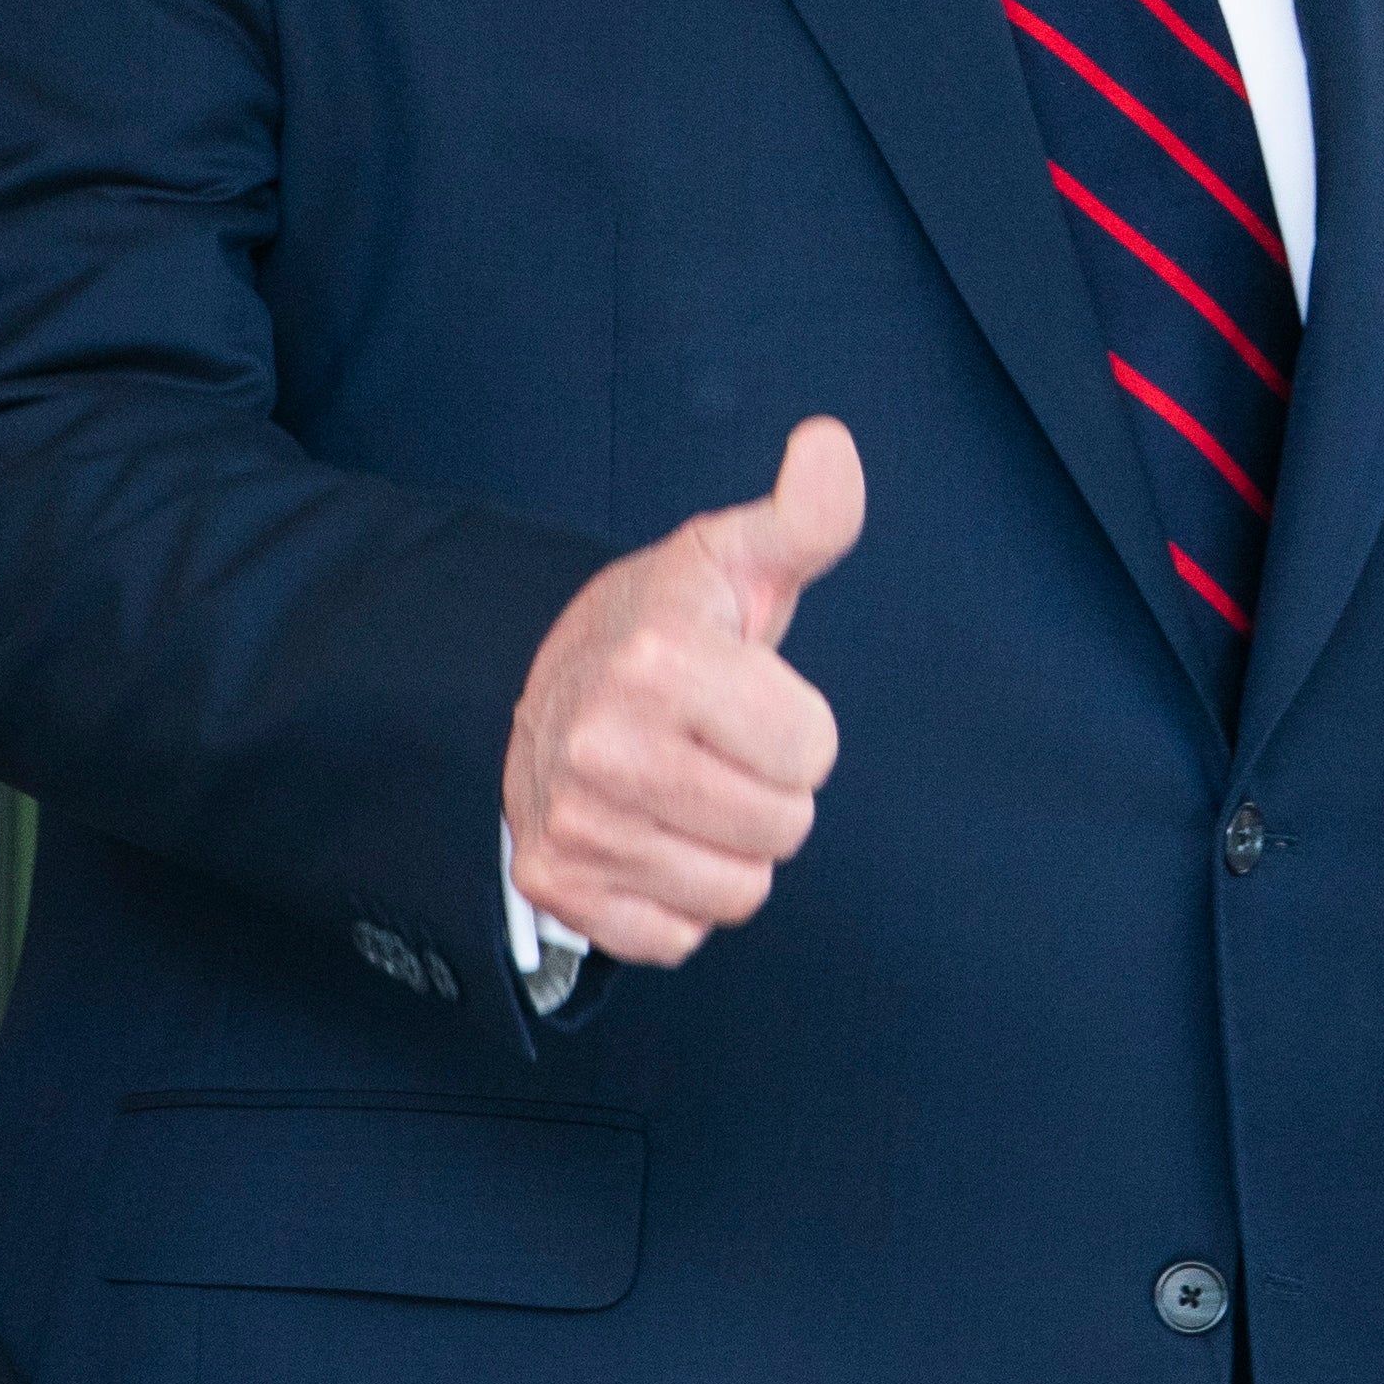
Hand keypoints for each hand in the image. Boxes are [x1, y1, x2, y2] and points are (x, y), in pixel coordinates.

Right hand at [501, 419, 856, 965]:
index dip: (801, 730)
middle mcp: (601, 745)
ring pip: (734, 893)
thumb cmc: (672, 623)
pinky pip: (674, 937)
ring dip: (730, 850)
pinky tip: (653, 836)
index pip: (813, 755)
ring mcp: (569, 820)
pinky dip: (677, 900)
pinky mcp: (553, 883)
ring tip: (689, 790)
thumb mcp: (739, 559)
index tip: (752, 696)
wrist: (552, 683)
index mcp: (660, 660)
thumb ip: (806, 517)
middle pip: (780, 831)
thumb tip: (831, 446)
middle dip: (772, 795)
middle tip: (722, 749)